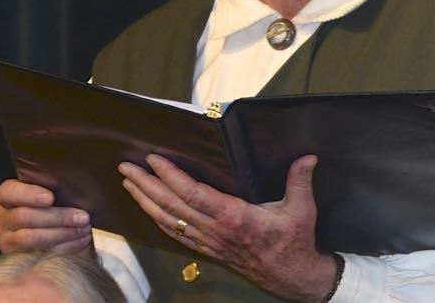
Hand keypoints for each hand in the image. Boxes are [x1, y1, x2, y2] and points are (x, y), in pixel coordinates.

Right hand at [0, 179, 95, 256]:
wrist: (63, 233)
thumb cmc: (60, 206)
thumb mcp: (57, 193)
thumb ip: (59, 187)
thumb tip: (78, 185)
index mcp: (8, 196)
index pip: (9, 192)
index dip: (28, 195)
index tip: (50, 198)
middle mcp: (3, 218)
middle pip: (24, 216)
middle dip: (57, 217)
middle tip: (83, 217)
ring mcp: (8, 239)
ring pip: (31, 238)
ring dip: (62, 233)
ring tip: (84, 229)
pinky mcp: (18, 257)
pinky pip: (40, 254)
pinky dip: (65, 247)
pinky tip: (81, 240)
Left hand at [120, 154, 338, 302]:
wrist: (291, 276)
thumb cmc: (294, 242)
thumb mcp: (302, 209)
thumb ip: (300, 181)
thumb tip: (308, 157)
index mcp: (234, 217)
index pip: (193, 193)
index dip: (170, 176)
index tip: (154, 160)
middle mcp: (215, 229)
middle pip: (171, 205)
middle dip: (146, 185)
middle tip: (126, 167)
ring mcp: (208, 241)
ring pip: (167, 220)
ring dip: (145, 201)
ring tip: (129, 183)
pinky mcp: (207, 249)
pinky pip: (175, 233)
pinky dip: (157, 219)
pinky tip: (148, 209)